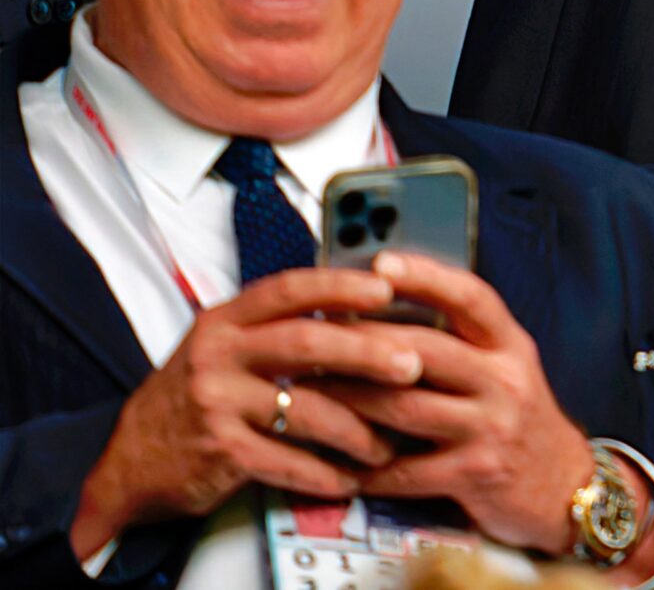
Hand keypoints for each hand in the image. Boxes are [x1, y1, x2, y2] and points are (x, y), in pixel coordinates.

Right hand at [70, 268, 418, 557]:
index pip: (289, 289)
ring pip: (305, 408)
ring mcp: (217, 403)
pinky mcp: (220, 451)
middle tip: (412, 365)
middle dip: (367, 352)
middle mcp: (219, 355)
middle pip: (306, 342)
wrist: (130, 461)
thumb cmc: (197, 397)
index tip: (387, 288)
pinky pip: (286, 461)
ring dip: (356, 429)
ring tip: (387, 443)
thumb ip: (278, 327)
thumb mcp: (225, 347)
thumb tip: (361, 310)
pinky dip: (323, 473)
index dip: (341, 285)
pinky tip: (349, 479)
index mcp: (225, 321)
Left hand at [321, 254, 594, 555]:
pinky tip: (339, 463)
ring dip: (348, 400)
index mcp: (511, 346)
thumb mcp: (507, 367)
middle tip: (313, 337)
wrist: (561, 484)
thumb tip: (389, 310)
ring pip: (404, 407)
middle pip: (424, 350)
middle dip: (361, 343)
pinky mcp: (474, 473)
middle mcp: (505, 380)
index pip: (471, 297)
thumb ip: (462, 341)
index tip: (381, 262)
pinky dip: (366, 468)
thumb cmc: (519, 418)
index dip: (426, 276)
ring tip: (309, 393)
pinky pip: (406, 471)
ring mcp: (491, 427)